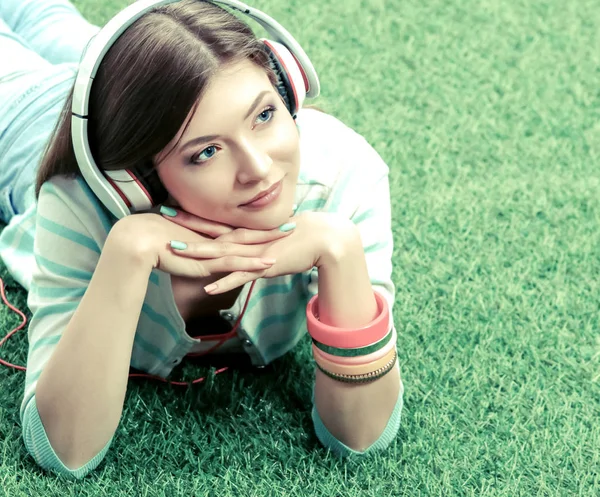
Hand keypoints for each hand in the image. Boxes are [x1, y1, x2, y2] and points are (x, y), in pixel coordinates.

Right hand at [108, 210, 290, 278]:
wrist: (137, 241)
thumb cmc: (152, 242)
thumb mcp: (177, 245)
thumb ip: (190, 249)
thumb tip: (194, 250)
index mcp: (208, 234)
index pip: (237, 229)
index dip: (256, 226)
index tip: (272, 222)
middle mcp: (213, 239)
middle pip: (248, 234)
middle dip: (271, 230)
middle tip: (293, 224)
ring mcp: (212, 250)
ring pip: (246, 246)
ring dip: (268, 244)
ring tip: (289, 239)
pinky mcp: (206, 262)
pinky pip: (234, 264)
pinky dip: (252, 265)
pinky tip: (268, 265)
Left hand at [167, 212, 359, 293]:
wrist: (322, 238)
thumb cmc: (299, 238)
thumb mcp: (272, 239)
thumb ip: (256, 242)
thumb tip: (245, 245)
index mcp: (247, 232)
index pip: (214, 224)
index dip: (192, 218)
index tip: (171, 211)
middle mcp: (247, 240)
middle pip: (211, 234)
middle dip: (185, 228)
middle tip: (160, 220)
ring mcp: (254, 253)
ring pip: (220, 253)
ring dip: (197, 254)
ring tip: (174, 252)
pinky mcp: (264, 266)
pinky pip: (240, 277)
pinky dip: (223, 282)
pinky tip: (207, 288)